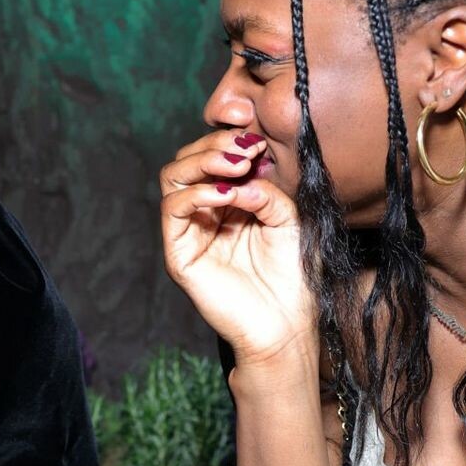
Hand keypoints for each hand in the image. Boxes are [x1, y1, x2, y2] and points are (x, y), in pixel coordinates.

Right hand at [159, 131, 315, 368]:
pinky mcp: (180, 256)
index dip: (231, 141)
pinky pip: (173, 211)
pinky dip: (198, 193)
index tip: (261, 142)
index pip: (212, 158)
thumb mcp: (288, 218)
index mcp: (228, 205)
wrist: (286, 325)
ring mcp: (189, 235)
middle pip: (187, 161)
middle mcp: (204, 215)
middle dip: (215, 145)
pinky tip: (228, 196)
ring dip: (203, 162)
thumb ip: (265, 188)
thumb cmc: (292, 277)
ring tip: (237, 166)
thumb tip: (243, 166)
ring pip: (173, 178)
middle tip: (248, 149)